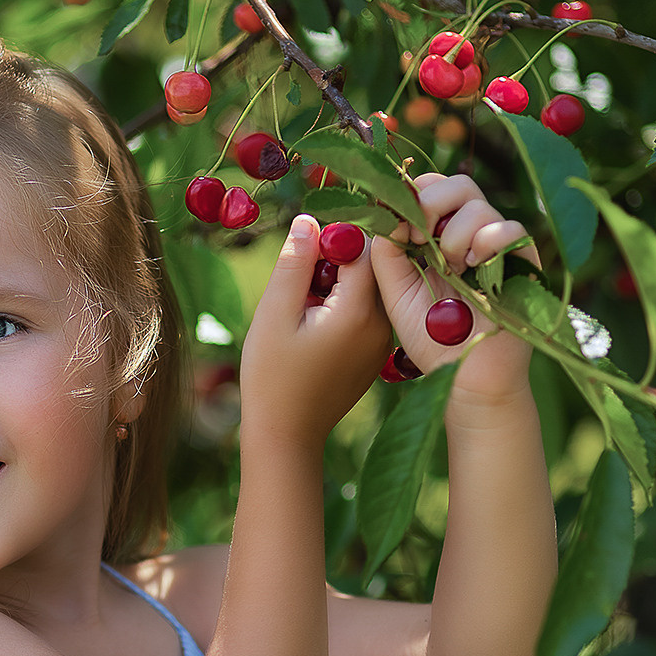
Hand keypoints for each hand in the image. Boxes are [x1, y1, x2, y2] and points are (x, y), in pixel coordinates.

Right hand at [239, 214, 393, 447]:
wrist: (287, 435)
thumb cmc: (272, 376)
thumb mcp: (274, 315)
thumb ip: (294, 264)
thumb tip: (309, 220)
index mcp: (360, 310)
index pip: (363, 247)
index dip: (332, 237)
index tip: (302, 249)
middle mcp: (382, 323)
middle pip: (369, 266)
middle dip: (333, 260)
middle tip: (297, 279)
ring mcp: (382, 341)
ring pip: (366, 289)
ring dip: (335, 284)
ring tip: (301, 306)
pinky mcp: (375, 354)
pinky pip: (365, 312)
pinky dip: (340, 306)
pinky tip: (312, 325)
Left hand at [370, 174, 538, 410]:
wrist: (465, 374)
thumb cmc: (431, 336)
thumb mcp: (396, 290)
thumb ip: (387, 251)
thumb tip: (388, 210)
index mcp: (437, 235)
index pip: (428, 188)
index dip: (411, 196)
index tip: (400, 228)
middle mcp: (468, 233)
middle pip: (456, 184)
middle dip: (431, 204)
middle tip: (421, 239)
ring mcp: (497, 244)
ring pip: (478, 205)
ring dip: (455, 234)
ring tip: (452, 268)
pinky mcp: (523, 259)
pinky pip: (510, 228)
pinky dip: (486, 242)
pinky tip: (474, 268)